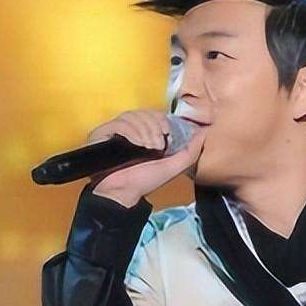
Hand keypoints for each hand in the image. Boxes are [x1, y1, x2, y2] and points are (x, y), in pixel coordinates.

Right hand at [85, 109, 205, 206]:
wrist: (123, 193)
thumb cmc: (145, 181)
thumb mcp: (174, 167)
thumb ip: (191, 151)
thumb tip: (204, 132)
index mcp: (144, 134)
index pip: (154, 114)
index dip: (162, 120)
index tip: (167, 135)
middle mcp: (129, 130)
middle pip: (144, 112)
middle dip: (155, 126)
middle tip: (157, 145)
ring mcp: (114, 131)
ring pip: (132, 116)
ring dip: (144, 130)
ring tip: (148, 148)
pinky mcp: (101, 134)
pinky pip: (119, 123)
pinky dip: (131, 132)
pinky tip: (137, 145)